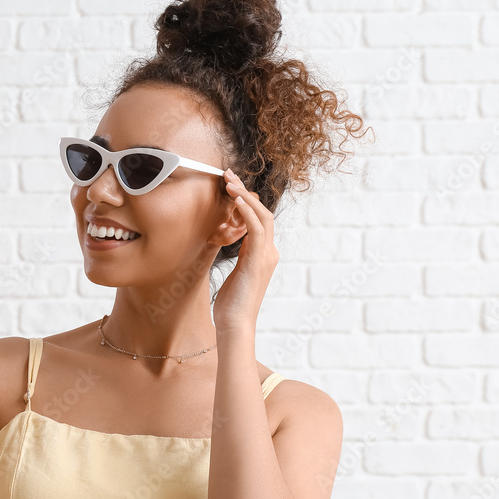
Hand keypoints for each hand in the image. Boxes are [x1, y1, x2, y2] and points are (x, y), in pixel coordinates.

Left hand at [212, 168, 278, 331]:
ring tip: (229, 181)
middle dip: (246, 191)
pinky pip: (255, 227)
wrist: (235, 323)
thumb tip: (233, 241)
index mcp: (264, 255)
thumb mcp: (235, 273)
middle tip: (229, 175)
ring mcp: (267, 255)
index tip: (230, 187)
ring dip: (244, 195)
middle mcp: (269, 252)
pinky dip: (246, 210)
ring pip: (262, 215)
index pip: (260, 220)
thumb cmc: (231, 302)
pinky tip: (234, 199)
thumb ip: (239, 255)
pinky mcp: (258, 260)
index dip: (246, 201)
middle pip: (263, 212)